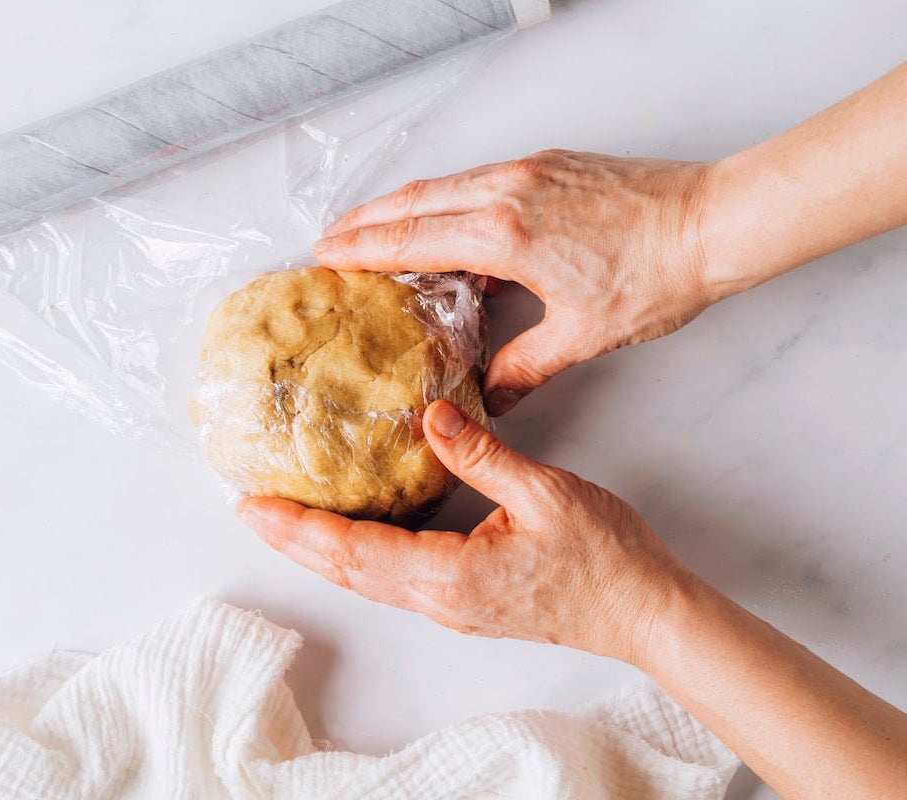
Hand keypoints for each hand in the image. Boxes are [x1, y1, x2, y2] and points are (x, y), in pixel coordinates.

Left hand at [237, 398, 691, 662]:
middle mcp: (439, 600)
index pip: (355, 550)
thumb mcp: (546, 492)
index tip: (256, 505)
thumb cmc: (605, 558)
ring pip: (366, 581)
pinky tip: (348, 537)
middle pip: (347, 572)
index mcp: (451, 574)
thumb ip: (482, 454)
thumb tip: (430, 416)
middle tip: (248, 509)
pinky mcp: (464, 603)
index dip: (301, 528)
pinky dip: (355, 557)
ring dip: (319, 552)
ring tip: (283, 521)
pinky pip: (391, 582)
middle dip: (294, 541)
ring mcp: (450, 607)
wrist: (645, 614)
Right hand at [314, 151, 718, 413]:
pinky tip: (448, 224)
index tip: (325, 254)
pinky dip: (447, 199)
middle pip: (414, 201)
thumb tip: (492, 397)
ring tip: (375, 228)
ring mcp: (528, 171)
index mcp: (505, 233)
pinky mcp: (550, 166)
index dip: (362, 247)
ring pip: (444, 184)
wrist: (715, 224)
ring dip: (403, 206)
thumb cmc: (655, 277)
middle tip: (331, 238)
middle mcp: (507, 191)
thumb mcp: (582, 334)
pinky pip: (479, 179)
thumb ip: (525, 366)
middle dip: (366, 219)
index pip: (411, 238)